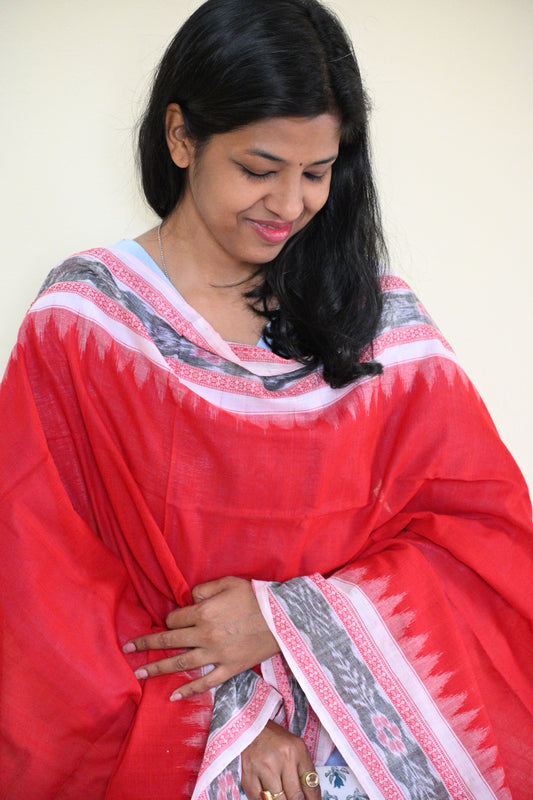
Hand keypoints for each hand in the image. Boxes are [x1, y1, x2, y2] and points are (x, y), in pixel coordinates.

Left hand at [122, 577, 279, 698]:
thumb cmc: (255, 596)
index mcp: (204, 612)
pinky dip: (189, 689)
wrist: (283, 619)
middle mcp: (205, 635)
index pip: (174, 619)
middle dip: (146, 644)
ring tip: (139, 673)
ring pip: (181, 663)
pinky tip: (173, 695)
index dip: (170, 618)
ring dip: (158, 668)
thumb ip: (203, 589)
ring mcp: (216, 654)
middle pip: (170, 640)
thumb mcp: (228, 582)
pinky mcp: (229, 668)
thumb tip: (189, 600)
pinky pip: (205, 682)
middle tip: (127, 650)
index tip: (172, 620)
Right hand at [241, 721, 319, 799]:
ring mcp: (263, 768)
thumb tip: (310, 797)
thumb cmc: (277, 740)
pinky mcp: (248, 775)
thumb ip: (305, 771)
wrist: (253, 729)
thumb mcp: (297, 748)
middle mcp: (281, 759)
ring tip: (283, 796)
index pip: (310, 786)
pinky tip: (268, 796)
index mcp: (296, 751)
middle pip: (295, 797)